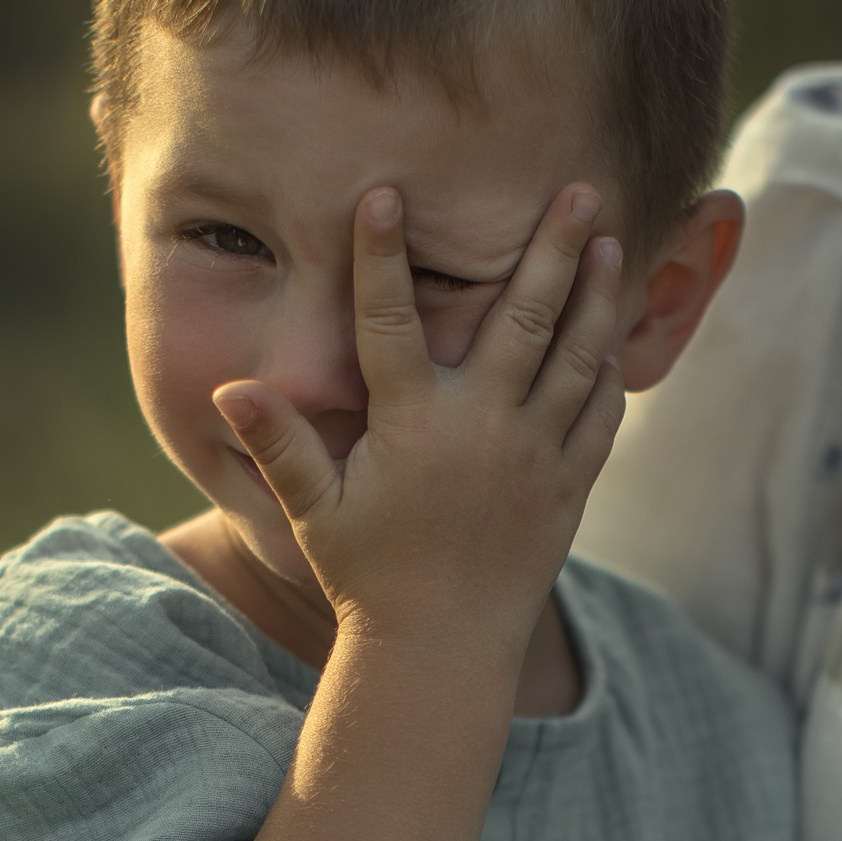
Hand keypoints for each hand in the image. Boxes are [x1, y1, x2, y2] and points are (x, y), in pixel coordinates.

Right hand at [215, 182, 625, 661]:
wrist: (441, 652)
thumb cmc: (368, 580)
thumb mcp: (316, 513)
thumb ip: (282, 445)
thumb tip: (231, 390)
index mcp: (413, 425)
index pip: (391, 318)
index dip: (382, 254)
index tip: (384, 192)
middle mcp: (483, 429)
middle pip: (523, 316)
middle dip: (552, 247)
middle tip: (580, 188)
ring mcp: (534, 456)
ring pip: (577, 356)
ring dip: (595, 295)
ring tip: (611, 243)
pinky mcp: (567, 487)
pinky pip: (600, 415)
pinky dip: (608, 371)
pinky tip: (611, 334)